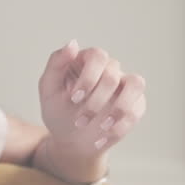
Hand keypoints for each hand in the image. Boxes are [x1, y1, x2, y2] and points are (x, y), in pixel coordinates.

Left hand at [38, 40, 146, 159]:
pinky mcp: (135, 105)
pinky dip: (119, 128)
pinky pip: (136, 111)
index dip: (88, 77)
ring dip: (119, 108)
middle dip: (95, 102)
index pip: (97, 56)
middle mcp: (109, 69)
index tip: (74, 99)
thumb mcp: (49, 89)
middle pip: (112, 75)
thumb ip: (56, 63)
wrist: (70, 140)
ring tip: (102, 126)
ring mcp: (124, 87)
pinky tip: (101, 139)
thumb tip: (73, 44)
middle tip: (80, 121)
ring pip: (136, 84)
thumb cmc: (58, 110)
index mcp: (88, 61)